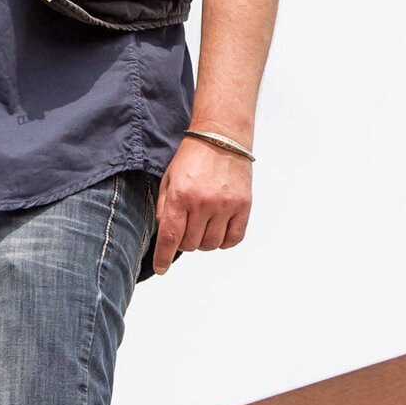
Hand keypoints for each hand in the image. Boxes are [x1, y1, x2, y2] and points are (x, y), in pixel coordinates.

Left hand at [151, 131, 252, 274]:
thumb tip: (165, 236)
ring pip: (211, 245)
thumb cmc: (193, 156)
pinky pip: (233, 239)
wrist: (222, 136)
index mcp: (180, 196)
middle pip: (190, 245)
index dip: (163, 258)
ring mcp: (225, 205)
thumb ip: (164, 209)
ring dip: (204, 240)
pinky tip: (219, 227)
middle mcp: (203, 203)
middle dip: (184, 240)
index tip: (162, 268)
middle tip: (187, 225)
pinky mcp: (243, 206)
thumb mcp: (168, 179)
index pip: (170, 237)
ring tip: (203, 223)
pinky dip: (224, 239)